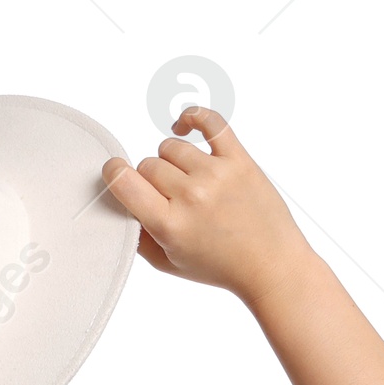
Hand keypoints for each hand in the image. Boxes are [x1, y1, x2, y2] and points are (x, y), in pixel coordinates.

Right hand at [102, 107, 314, 308]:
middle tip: (170, 200)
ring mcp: (216, 174)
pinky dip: (192, 117)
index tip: (117, 175)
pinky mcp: (238, 158)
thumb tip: (122, 203)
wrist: (270, 265)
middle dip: (152, 181)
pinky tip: (185, 127)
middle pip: (148, 165)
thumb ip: (139, 235)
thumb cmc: (220, 266)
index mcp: (169, 225)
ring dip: (173, 161)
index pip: (123, 181)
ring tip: (186, 181)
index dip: (114, 173)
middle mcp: (191, 195)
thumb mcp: (168, 263)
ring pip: (171, 146)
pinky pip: (209, 121)